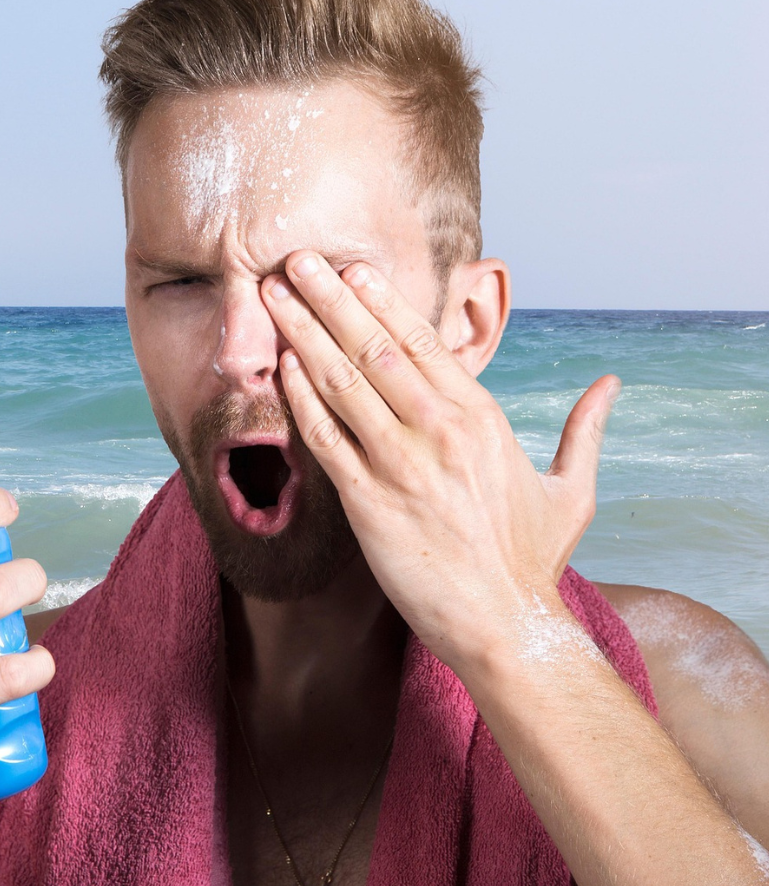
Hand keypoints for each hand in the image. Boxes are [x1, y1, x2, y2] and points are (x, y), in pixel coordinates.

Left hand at [262, 253, 618, 667]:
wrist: (505, 627)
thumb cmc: (533, 561)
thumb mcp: (573, 489)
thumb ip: (586, 429)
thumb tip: (611, 384)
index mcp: (481, 419)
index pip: (422, 341)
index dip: (382, 299)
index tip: (352, 268)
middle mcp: (438, 431)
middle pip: (373, 347)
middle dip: (330, 298)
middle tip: (298, 257)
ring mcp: (399, 466)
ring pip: (341, 383)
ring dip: (304, 333)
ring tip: (275, 294)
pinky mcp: (367, 504)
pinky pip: (324, 438)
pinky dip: (299, 398)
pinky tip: (281, 365)